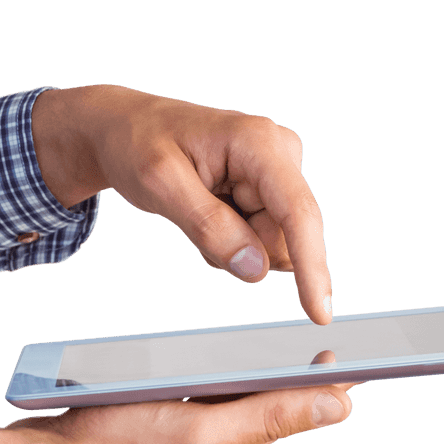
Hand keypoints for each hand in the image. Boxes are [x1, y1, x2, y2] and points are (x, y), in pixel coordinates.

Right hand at [0, 372, 357, 443]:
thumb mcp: (203, 431)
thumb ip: (269, 416)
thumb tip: (339, 404)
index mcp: (242, 440)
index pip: (306, 405)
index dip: (339, 378)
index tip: (372, 347)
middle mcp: (224, 438)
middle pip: (276, 396)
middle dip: (304, 368)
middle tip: (333, 333)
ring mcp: (195, 429)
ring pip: (241, 392)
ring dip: (262, 369)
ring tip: (286, 343)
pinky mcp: (167, 419)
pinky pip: (207, 392)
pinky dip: (221, 372)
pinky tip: (217, 356)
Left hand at [32, 85, 332, 323]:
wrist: (124, 130)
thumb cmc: (138, 143)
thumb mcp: (159, 183)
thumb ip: (208, 226)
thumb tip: (256, 268)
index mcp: (258, 142)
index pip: (298, 212)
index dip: (312, 266)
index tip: (319, 313)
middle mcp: (277, 155)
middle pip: (282, 237)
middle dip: (239, 247)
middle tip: (190, 214)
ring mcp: (273, 175)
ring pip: (270, 245)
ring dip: (230, 245)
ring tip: (193, 209)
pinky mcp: (265, 192)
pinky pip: (257, 241)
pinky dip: (226, 241)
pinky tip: (202, 212)